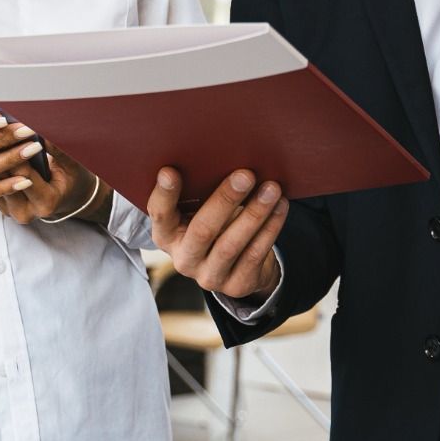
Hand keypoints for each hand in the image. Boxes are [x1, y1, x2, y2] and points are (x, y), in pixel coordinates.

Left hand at [0, 139, 110, 227]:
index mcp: (45, 203)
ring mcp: (10, 212)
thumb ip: (58, 151)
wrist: (68, 199)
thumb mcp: (72, 165)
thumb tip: (43, 133)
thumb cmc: (72, 180)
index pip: (24, 174)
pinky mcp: (0, 206)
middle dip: (0, 153)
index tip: (13, 131)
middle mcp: (25, 212)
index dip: (18, 151)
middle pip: (3, 179)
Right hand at [147, 168, 286, 300]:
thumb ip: (199, 191)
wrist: (235, 265)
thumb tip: (221, 155)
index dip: (164, 194)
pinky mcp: (236, 284)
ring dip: (255, 213)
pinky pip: (255, 254)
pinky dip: (270, 227)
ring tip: (272, 188)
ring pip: (232, 244)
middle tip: (246, 174)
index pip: (159, 214)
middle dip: (225, 200)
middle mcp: (183, 259)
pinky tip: (280, 206)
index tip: (170, 171)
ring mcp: (209, 276)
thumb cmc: (213, 222)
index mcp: (166, 235)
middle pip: (202, 230)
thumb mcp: (198, 211)